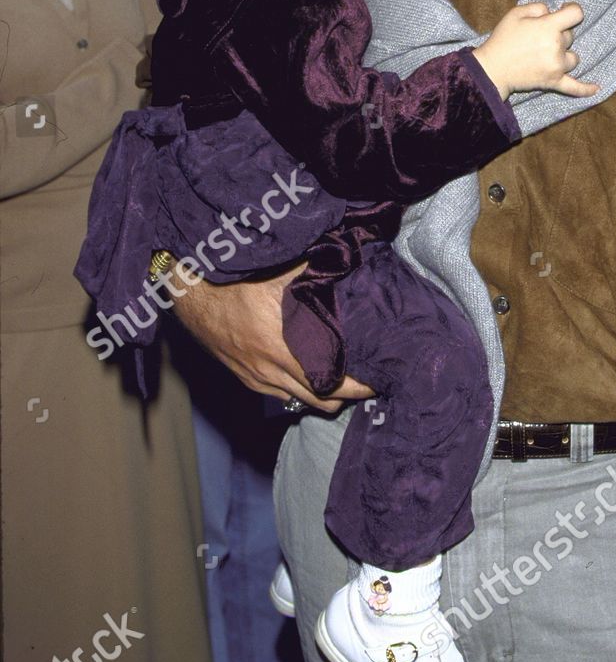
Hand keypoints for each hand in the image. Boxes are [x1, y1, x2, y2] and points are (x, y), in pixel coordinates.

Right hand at [172, 262, 373, 408]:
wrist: (191, 293)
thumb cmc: (235, 279)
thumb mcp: (278, 272)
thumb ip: (315, 272)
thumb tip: (349, 260)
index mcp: (282, 346)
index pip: (331, 381)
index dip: (358, 385)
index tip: (378, 378)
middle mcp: (270, 370)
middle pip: (320, 400)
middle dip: (347, 395)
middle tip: (367, 381)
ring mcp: (256, 378)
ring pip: (301, 402)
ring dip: (324, 395)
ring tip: (344, 379)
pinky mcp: (246, 379)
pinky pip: (281, 396)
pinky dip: (301, 391)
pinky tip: (311, 375)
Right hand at [472, 1, 598, 98]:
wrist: (493, 69)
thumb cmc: (503, 39)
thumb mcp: (516, 13)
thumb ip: (538, 7)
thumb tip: (552, 12)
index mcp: (549, 27)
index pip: (576, 14)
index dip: (571, 9)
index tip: (565, 11)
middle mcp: (557, 47)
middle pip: (571, 36)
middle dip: (558, 34)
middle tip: (537, 37)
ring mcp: (557, 67)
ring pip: (573, 57)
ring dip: (564, 54)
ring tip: (546, 55)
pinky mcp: (554, 82)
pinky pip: (575, 87)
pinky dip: (585, 89)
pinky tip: (596, 88)